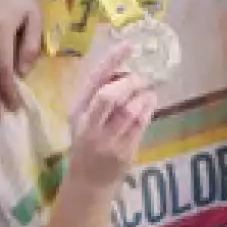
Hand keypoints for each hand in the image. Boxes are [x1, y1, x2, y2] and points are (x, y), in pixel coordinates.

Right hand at [65, 50, 157, 193]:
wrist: (88, 181)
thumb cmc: (86, 142)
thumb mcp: (82, 118)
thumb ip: (97, 97)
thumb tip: (124, 69)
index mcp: (77, 112)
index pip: (93, 81)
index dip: (111, 60)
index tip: (128, 45)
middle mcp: (89, 126)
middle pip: (110, 96)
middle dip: (130, 82)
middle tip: (141, 77)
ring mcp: (107, 142)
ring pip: (130, 111)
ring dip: (144, 95)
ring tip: (147, 90)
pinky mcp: (124, 152)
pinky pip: (141, 125)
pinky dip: (148, 109)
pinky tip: (149, 102)